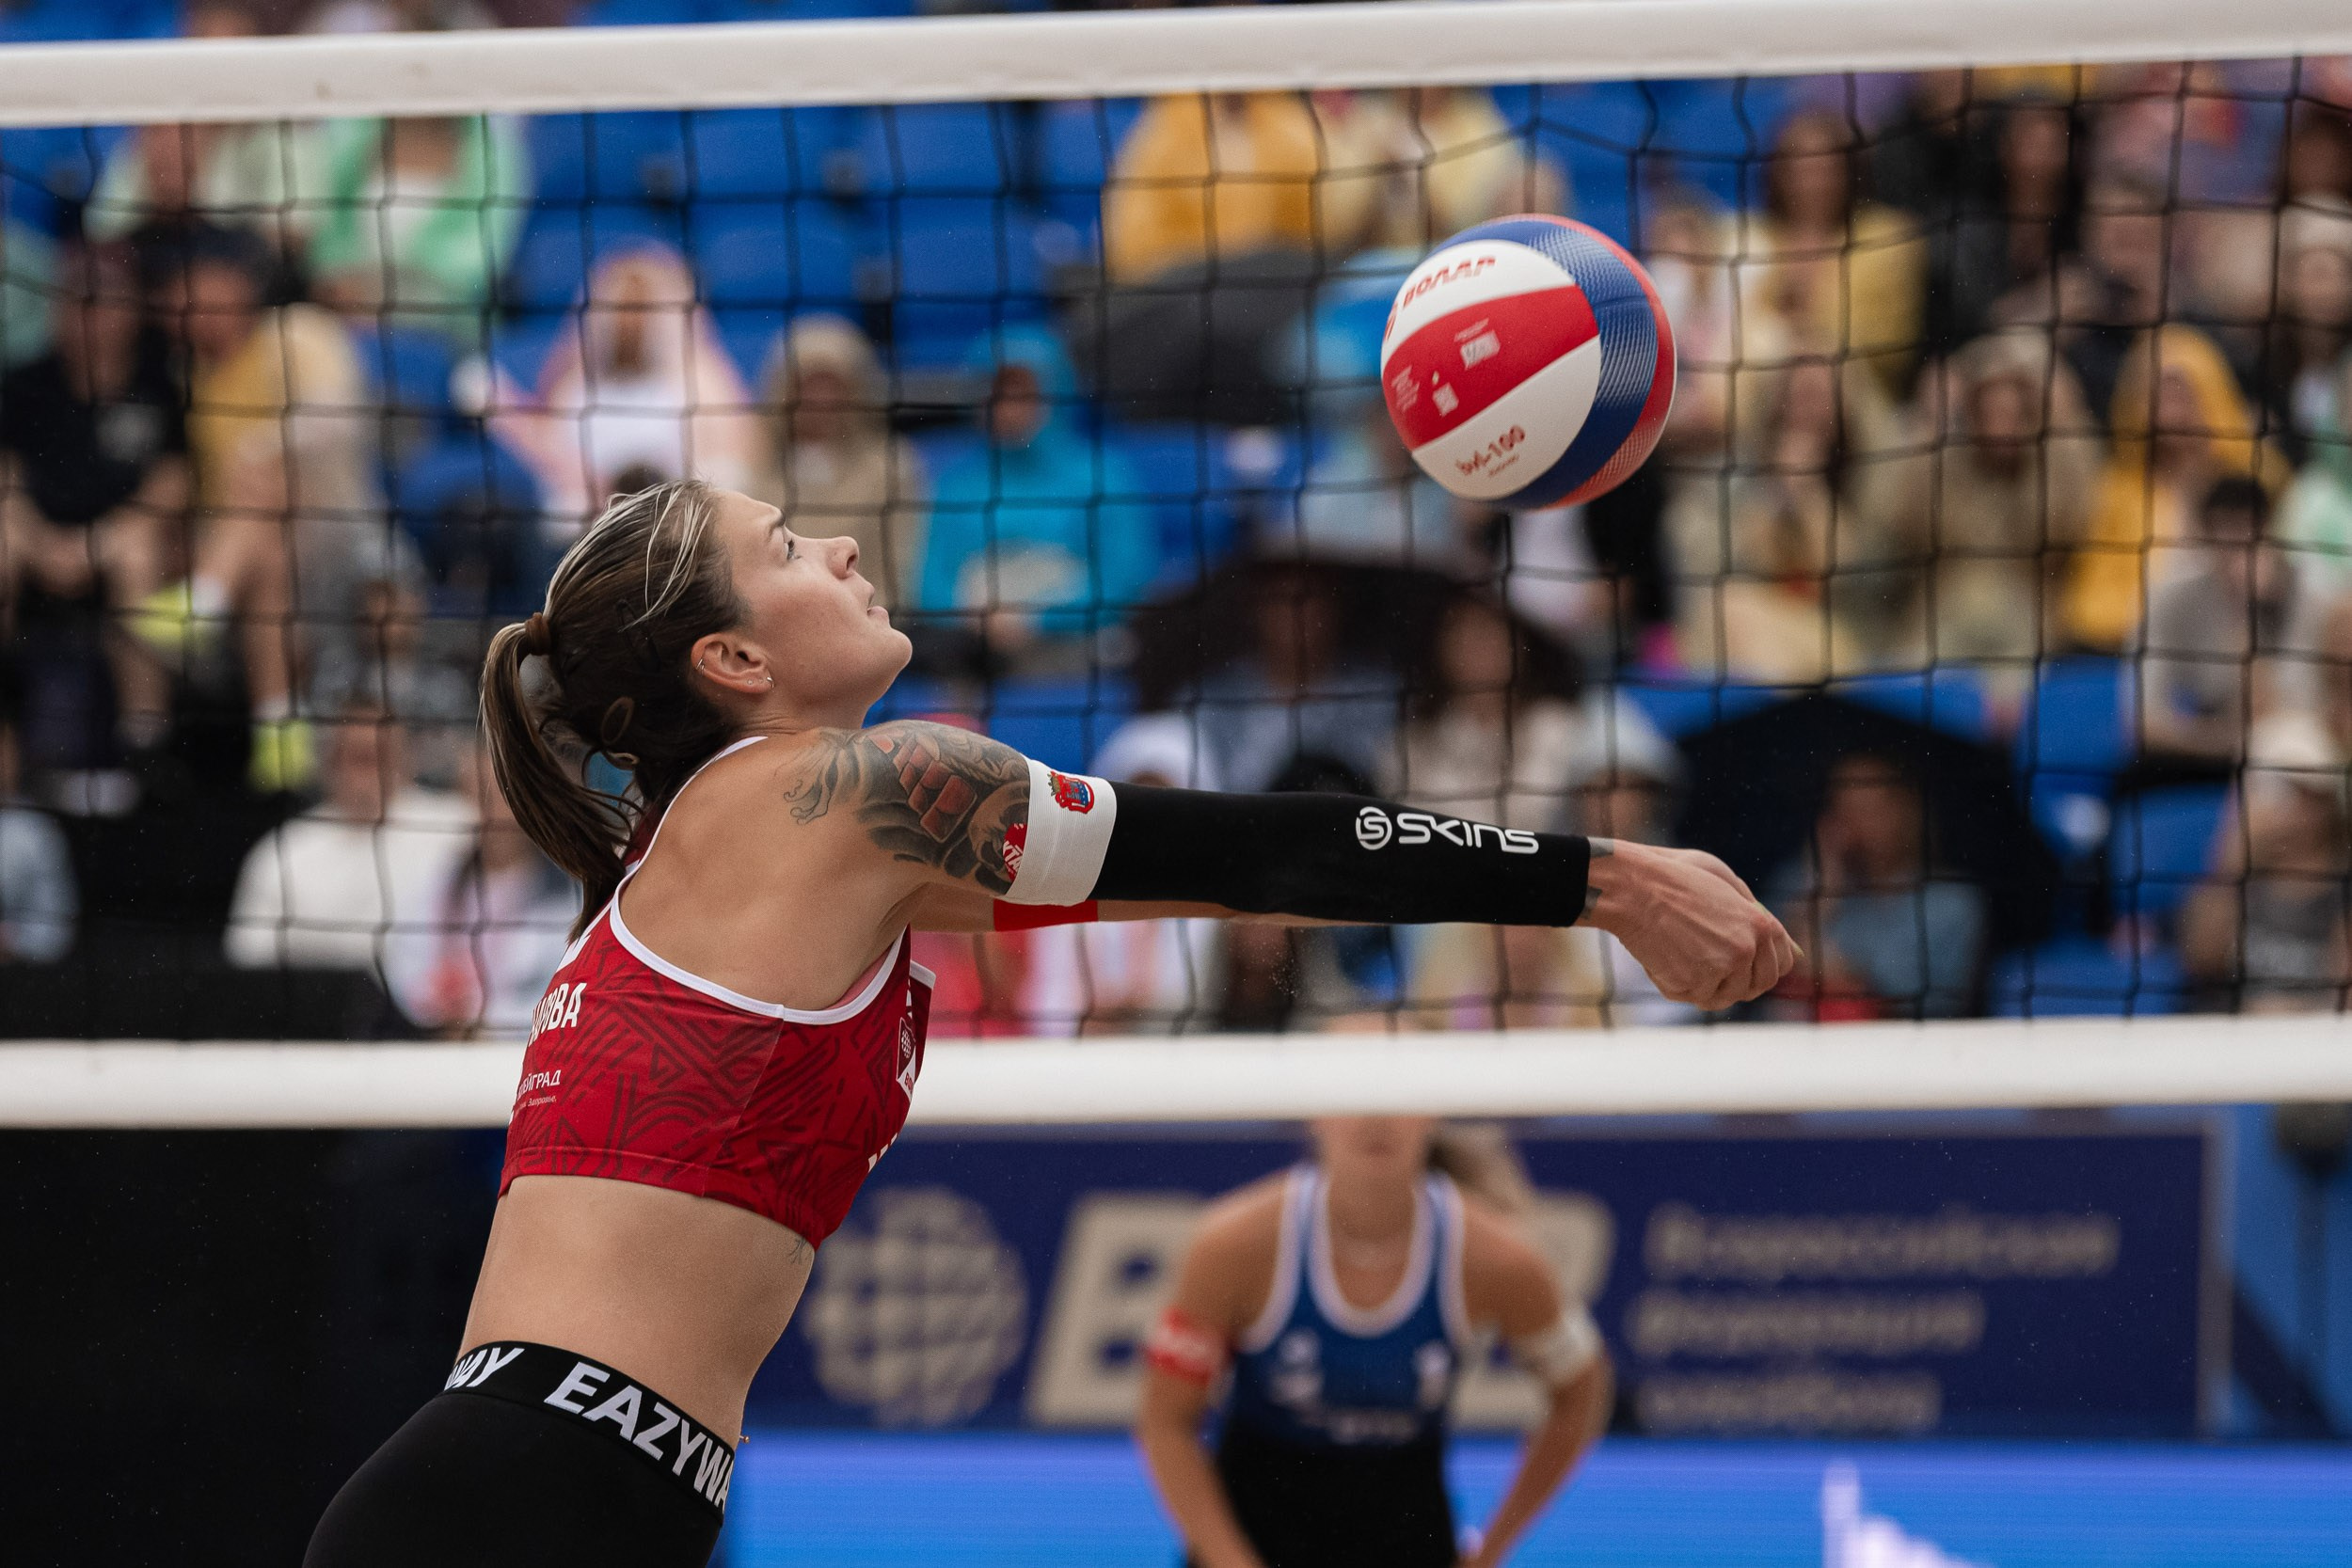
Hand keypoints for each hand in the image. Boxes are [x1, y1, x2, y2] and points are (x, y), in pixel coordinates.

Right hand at [1582, 839, 1799, 1009]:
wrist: (1634, 889)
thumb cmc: (1675, 877)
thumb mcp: (1724, 882)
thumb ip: (1752, 913)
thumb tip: (1780, 945)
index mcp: (1761, 925)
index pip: (1782, 963)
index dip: (1765, 967)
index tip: (1747, 965)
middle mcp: (1747, 951)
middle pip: (1756, 986)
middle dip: (1737, 981)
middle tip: (1709, 965)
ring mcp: (1721, 971)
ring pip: (1723, 997)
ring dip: (1706, 984)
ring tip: (1682, 956)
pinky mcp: (1693, 985)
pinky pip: (1693, 997)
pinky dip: (1678, 984)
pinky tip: (1665, 957)